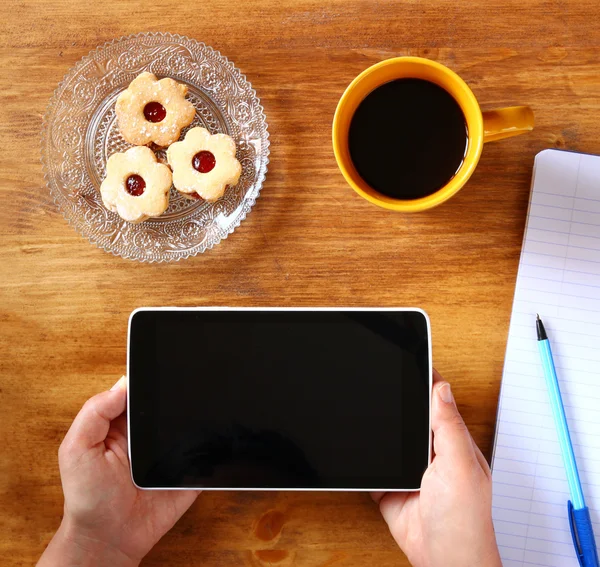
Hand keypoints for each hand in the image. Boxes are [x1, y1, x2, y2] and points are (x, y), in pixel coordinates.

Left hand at [38, 377, 199, 566]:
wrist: (110, 540)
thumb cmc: (88, 497)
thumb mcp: (77, 449)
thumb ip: (95, 414)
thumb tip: (124, 384)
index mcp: (122, 422)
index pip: (140, 390)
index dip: (151, 378)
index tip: (164, 365)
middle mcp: (149, 432)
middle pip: (171, 402)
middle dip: (180, 395)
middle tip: (188, 390)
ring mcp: (171, 450)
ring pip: (193, 423)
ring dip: (200, 416)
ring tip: (204, 411)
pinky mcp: (189, 471)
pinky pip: (208, 452)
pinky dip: (215, 445)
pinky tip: (217, 438)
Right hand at [372, 370, 501, 566]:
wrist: (442, 560)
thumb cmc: (465, 520)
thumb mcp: (459, 466)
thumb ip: (448, 427)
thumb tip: (442, 388)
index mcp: (451, 441)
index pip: (436, 400)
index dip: (424, 379)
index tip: (408, 357)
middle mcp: (429, 451)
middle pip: (408, 415)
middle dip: (394, 400)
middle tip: (375, 376)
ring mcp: (408, 469)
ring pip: (389, 437)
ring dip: (377, 428)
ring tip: (359, 403)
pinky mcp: (389, 486)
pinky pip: (372, 465)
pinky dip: (363, 457)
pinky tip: (354, 445)